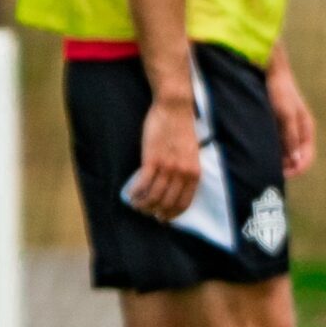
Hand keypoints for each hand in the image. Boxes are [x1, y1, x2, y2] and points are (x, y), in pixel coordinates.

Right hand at [130, 96, 202, 218]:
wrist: (175, 109)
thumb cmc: (183, 129)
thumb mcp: (192, 154)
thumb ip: (186, 170)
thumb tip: (175, 186)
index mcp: (195, 173)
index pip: (184, 202)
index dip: (172, 214)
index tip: (163, 217)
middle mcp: (183, 173)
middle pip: (167, 203)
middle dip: (156, 211)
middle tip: (147, 213)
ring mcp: (167, 167)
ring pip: (154, 195)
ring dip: (143, 204)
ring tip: (136, 204)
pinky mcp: (152, 159)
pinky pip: (142, 183)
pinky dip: (135, 192)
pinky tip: (130, 194)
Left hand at [268, 65, 316, 178]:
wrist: (270, 72)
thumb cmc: (280, 91)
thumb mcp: (286, 115)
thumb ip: (291, 137)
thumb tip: (296, 160)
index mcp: (306, 130)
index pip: (307, 158)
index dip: (297, 169)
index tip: (281, 175)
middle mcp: (299, 132)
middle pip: (296, 158)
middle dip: (285, 167)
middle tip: (267, 173)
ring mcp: (287, 129)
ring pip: (285, 152)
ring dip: (276, 160)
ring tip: (260, 164)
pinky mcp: (276, 125)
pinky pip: (275, 144)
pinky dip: (270, 150)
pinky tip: (257, 152)